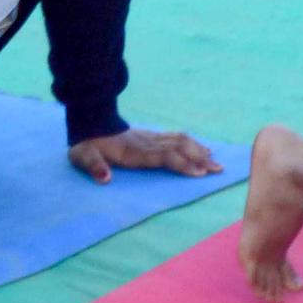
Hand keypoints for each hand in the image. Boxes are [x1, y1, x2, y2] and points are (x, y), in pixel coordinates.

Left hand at [69, 126, 221, 180]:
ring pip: (181, 141)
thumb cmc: (88, 145)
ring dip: (200, 150)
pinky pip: (177, 137)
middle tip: (218, 169)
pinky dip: (193, 143)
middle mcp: (148, 143)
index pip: (164, 156)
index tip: (199, 173)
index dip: (182, 163)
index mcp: (135, 151)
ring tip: (216, 161)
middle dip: (199, 158)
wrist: (90, 123)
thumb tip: (105, 179)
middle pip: (179, 148)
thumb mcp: (84, 157)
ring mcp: (152, 138)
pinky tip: (203, 149)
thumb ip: (95, 167)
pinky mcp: (153, 136)